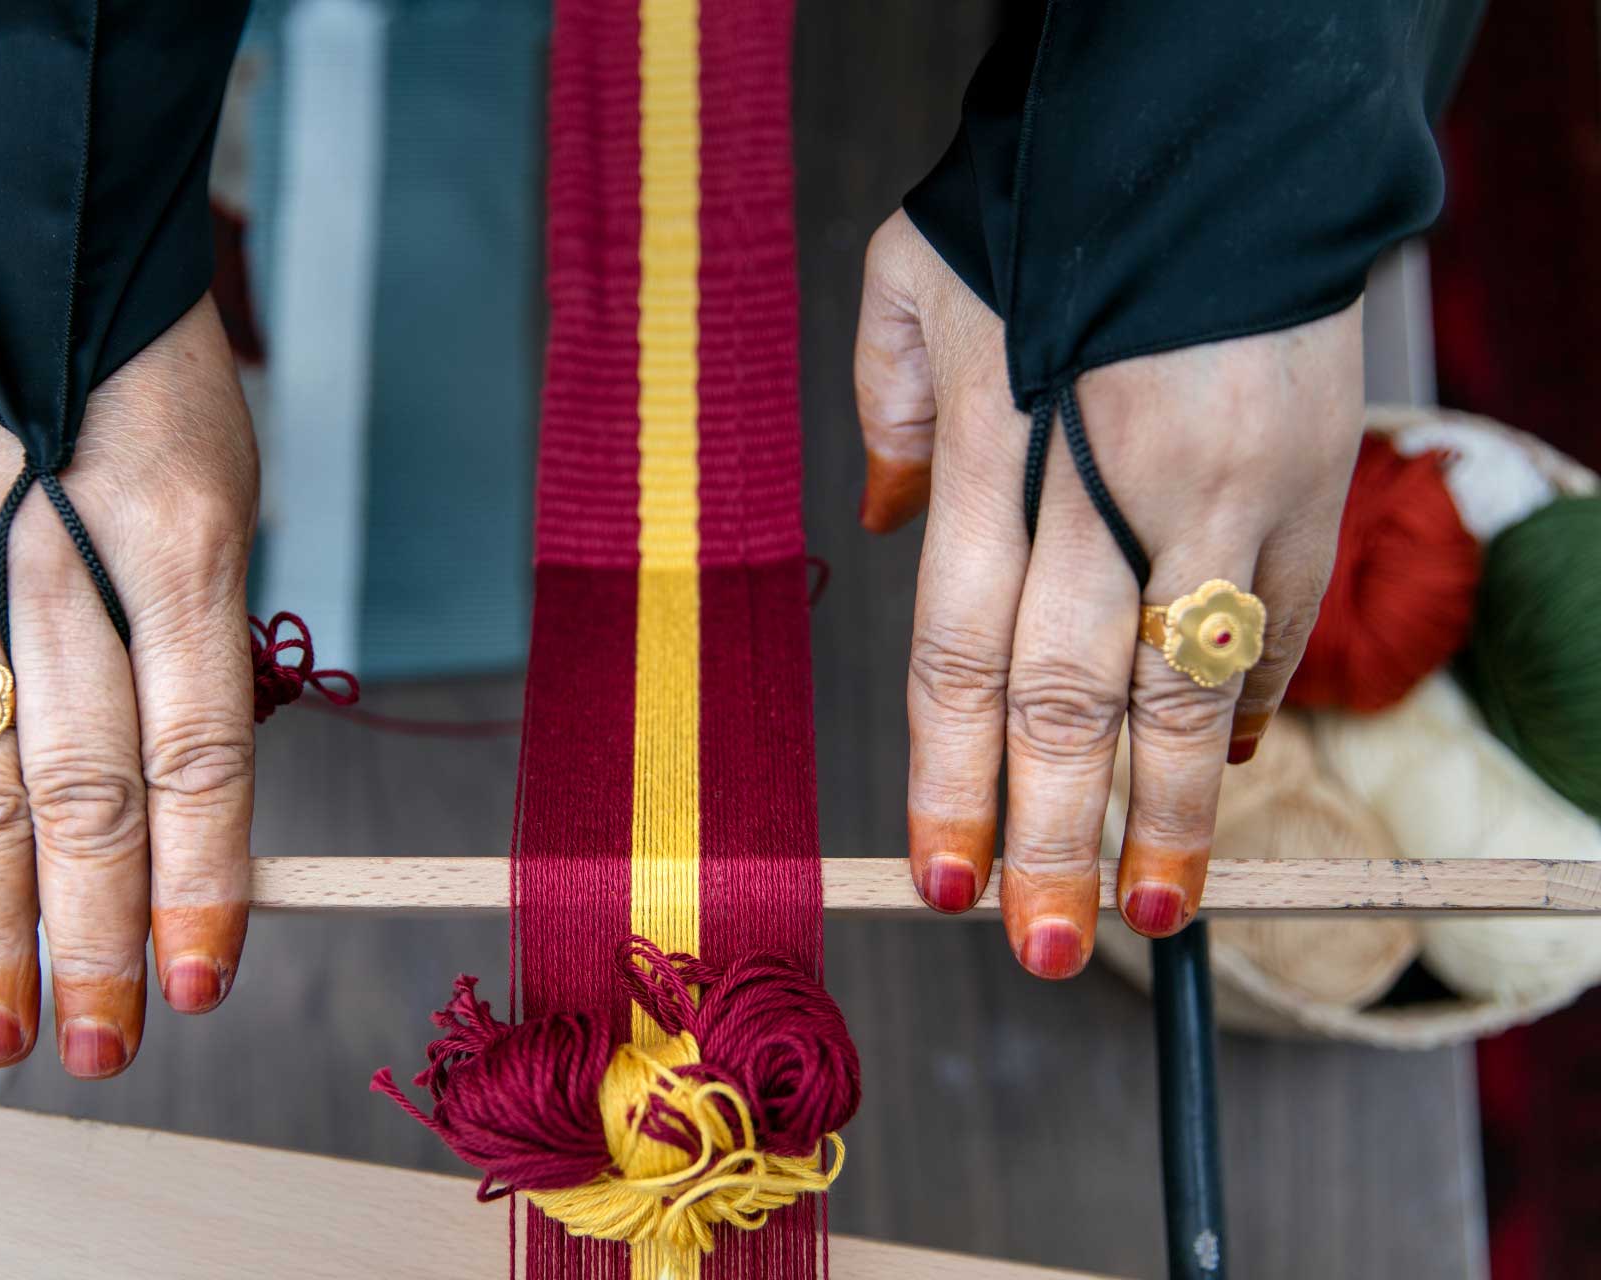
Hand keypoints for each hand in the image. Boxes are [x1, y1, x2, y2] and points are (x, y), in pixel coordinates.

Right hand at [0, 296, 258, 1073]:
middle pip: (83, 795)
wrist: (42, 276)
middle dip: (95, 937)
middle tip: (102, 1044)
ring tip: (5, 1028)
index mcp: (175, 556)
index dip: (199, 884)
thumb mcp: (226, 517)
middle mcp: (61, 579)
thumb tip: (191, 822)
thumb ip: (203, 660)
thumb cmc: (162, 407)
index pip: (194, 758)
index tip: (201, 980)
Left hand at [854, 211, 1361, 976]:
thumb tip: (883, 528)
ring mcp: (1216, 493)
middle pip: (1067, 699)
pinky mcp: (1304, 479)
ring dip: (1171, 812)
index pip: (962, 655)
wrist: (1215, 125)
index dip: (951, 776)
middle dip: (1050, 835)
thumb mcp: (911, 279)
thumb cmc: (1040, 202)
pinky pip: (1272, 620)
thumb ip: (886, 414)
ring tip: (1159, 912)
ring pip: (1188, 688)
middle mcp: (1102, 490)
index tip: (942, 872)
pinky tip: (1222, 774)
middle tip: (1037, 946)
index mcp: (996, 453)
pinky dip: (1243, 701)